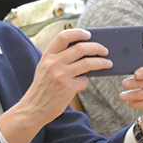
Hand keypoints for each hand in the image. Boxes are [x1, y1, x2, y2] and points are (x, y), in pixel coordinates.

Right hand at [0, 28, 111, 142]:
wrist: (33, 109)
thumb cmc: (42, 88)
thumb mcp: (45, 68)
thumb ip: (58, 58)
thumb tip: (84, 51)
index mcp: (47, 55)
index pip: (64, 36)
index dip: (78, 33)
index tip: (89, 34)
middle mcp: (53, 63)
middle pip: (81, 48)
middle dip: (97, 47)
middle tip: (105, 50)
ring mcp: (61, 75)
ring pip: (88, 62)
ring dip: (102, 62)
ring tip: (108, 63)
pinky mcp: (68, 87)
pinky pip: (84, 80)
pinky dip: (86, 81)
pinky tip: (82, 83)